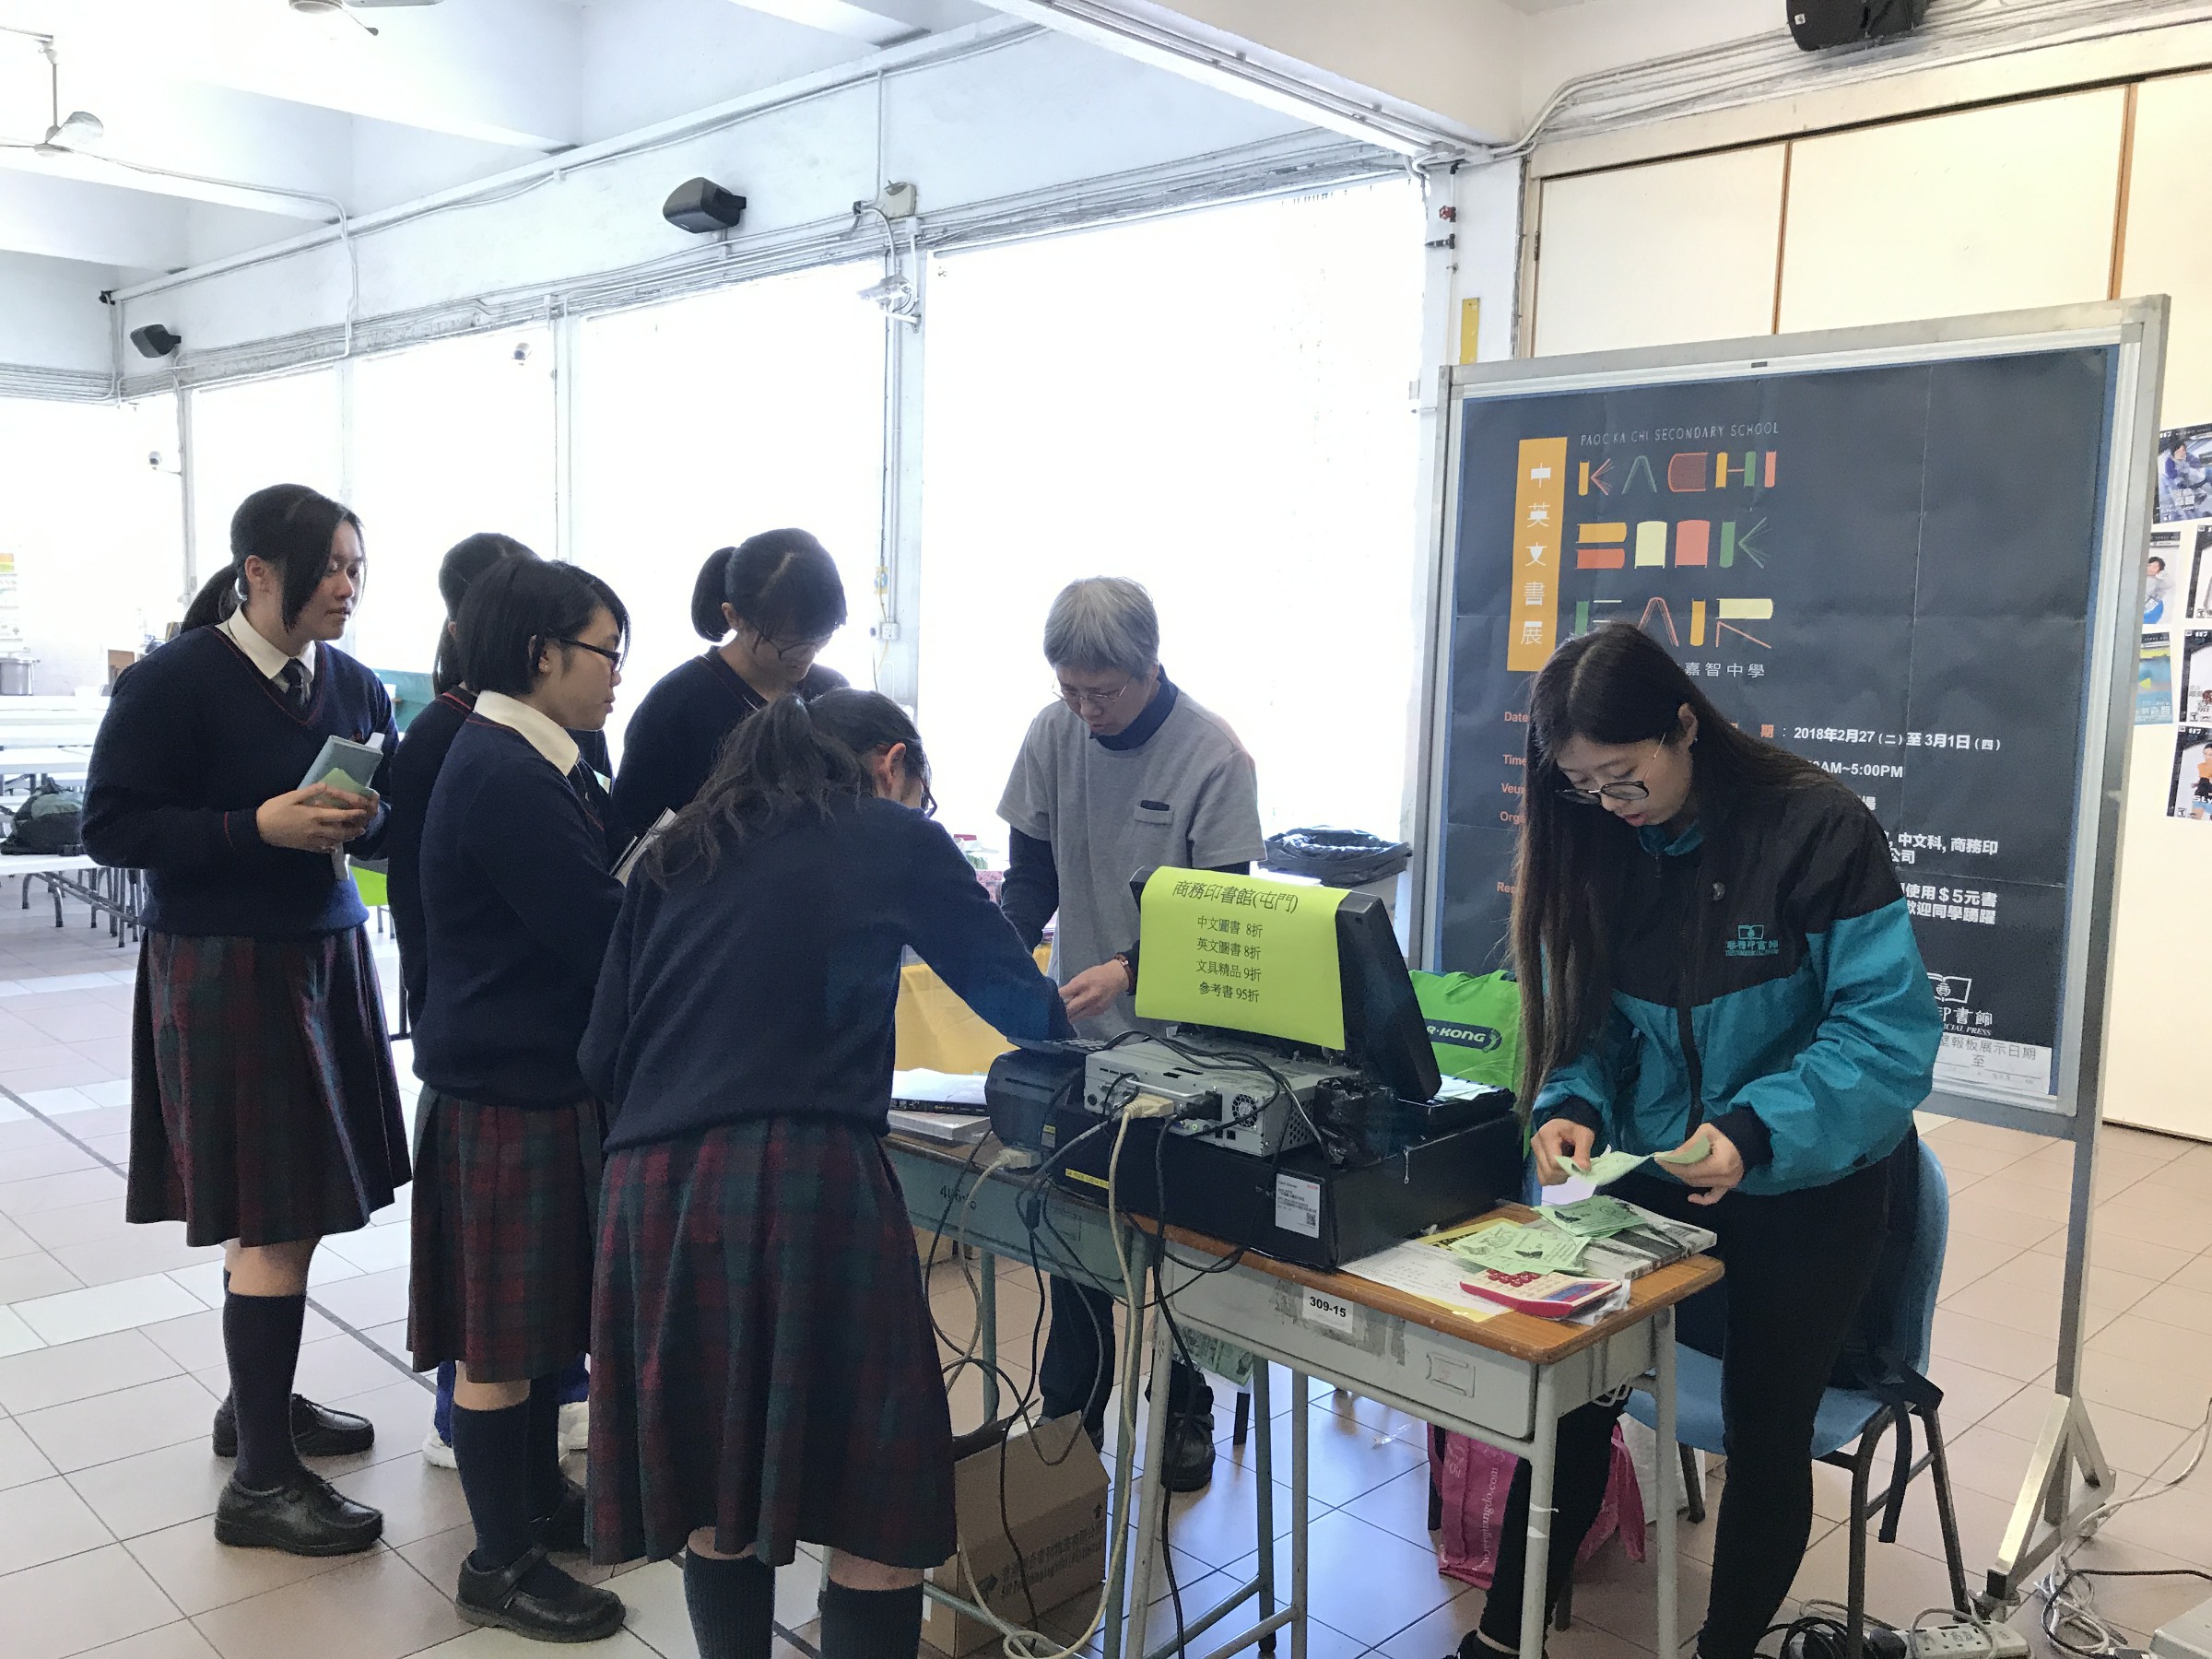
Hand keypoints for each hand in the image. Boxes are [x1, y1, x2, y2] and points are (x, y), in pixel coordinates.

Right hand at [256, 786, 375, 853]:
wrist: (259, 829)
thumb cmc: (274, 809)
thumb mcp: (291, 796)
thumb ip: (310, 792)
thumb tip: (326, 785)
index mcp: (314, 815)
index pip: (339, 816)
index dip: (353, 814)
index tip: (363, 813)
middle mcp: (316, 830)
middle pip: (340, 831)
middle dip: (353, 830)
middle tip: (363, 828)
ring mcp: (311, 840)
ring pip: (333, 841)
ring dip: (345, 839)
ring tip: (353, 835)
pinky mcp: (304, 846)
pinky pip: (321, 849)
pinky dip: (330, 847)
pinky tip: (334, 846)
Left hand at [1059, 960, 1131, 1021]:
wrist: (1117, 978)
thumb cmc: (1097, 974)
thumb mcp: (1082, 976)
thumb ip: (1071, 987)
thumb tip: (1058, 997)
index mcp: (1082, 984)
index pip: (1064, 994)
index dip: (1055, 999)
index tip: (1048, 1002)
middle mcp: (1089, 997)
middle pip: (1069, 1010)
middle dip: (1060, 1012)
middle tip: (1052, 1014)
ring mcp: (1094, 1007)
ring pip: (1075, 1017)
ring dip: (1067, 1017)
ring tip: (1060, 1016)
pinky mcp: (1098, 1013)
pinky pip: (1084, 1017)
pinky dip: (1077, 1016)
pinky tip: (1073, 1014)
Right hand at [1531, 1118, 1594, 1187]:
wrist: (1568, 1124)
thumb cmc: (1577, 1128)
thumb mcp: (1585, 1136)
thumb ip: (1583, 1152)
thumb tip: (1583, 1168)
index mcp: (1547, 1135)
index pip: (1554, 1162)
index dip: (1569, 1168)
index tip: (1580, 1165)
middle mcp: (1536, 1144)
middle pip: (1548, 1171)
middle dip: (1565, 1174)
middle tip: (1576, 1168)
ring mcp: (1534, 1153)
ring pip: (1544, 1177)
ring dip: (1559, 1178)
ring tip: (1568, 1168)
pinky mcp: (1536, 1161)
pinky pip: (1543, 1178)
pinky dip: (1554, 1178)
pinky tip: (1562, 1171)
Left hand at [1665, 1125, 1744, 1205]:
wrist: (1749, 1135)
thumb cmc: (1727, 1131)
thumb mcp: (1705, 1132)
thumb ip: (1689, 1146)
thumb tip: (1671, 1156)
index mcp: (1720, 1165)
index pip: (1689, 1170)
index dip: (1672, 1165)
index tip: (1659, 1158)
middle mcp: (1725, 1178)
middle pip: (1693, 1178)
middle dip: (1676, 1170)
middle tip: (1665, 1160)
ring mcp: (1729, 1184)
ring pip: (1699, 1185)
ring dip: (1685, 1177)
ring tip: (1675, 1167)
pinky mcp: (1730, 1185)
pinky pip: (1715, 1196)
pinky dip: (1703, 1198)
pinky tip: (1691, 1197)